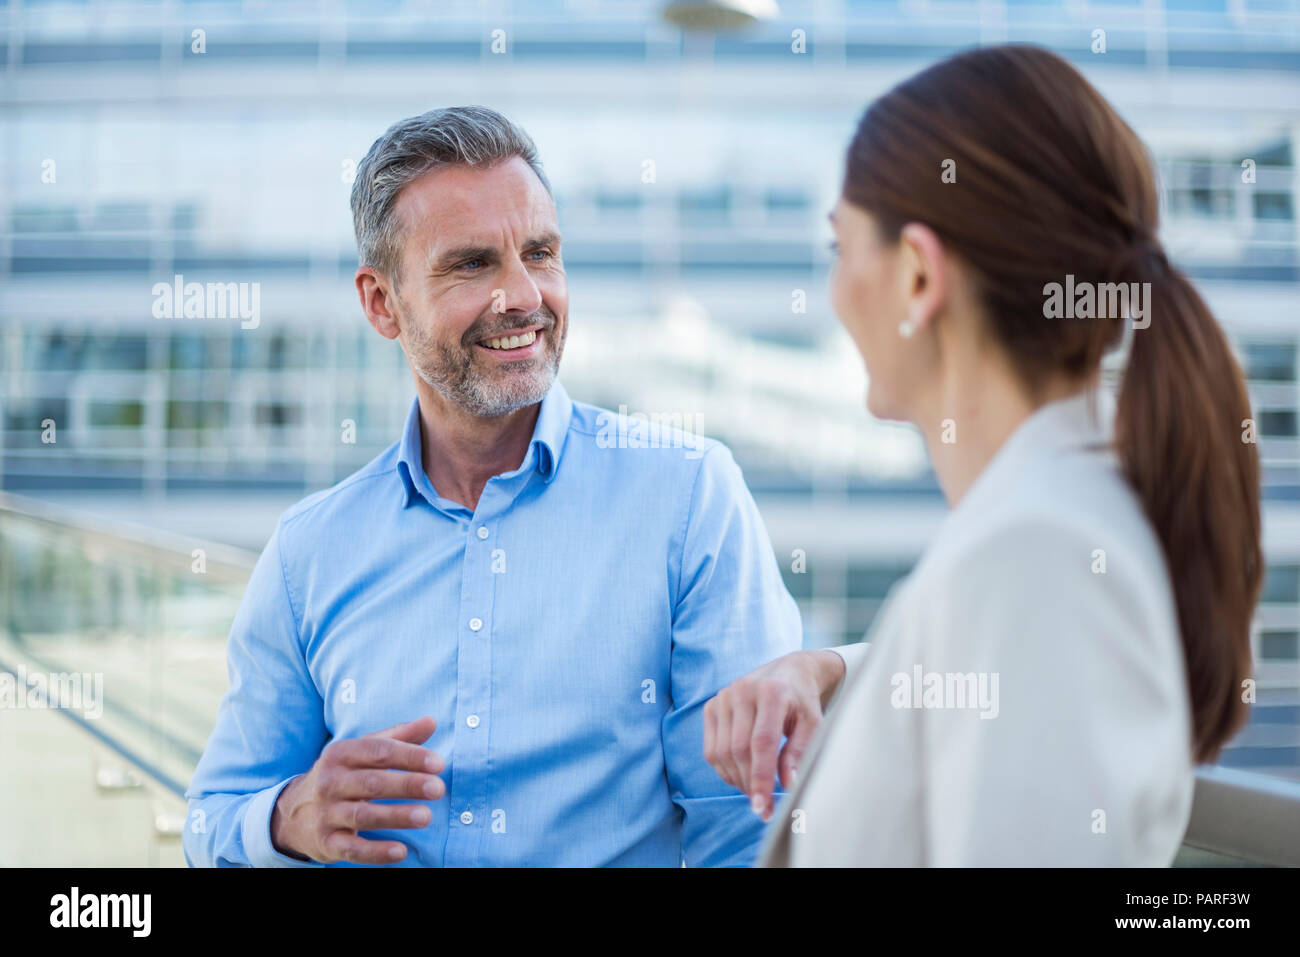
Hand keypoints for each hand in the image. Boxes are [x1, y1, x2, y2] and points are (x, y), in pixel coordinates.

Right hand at [270, 716, 445, 863]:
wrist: (292, 812)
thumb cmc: (342, 775)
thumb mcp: (362, 752)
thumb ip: (398, 737)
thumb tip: (431, 721)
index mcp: (340, 754)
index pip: (378, 751)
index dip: (410, 756)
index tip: (438, 763)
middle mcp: (329, 782)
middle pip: (372, 782)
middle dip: (407, 784)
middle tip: (438, 788)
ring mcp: (325, 813)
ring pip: (362, 815)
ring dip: (395, 816)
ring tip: (426, 816)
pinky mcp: (325, 842)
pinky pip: (351, 849)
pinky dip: (375, 852)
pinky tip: (400, 852)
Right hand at [703, 650, 844, 821]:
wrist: (787, 672)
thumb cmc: (802, 701)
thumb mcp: (812, 723)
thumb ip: (800, 752)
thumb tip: (788, 784)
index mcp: (771, 692)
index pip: (761, 743)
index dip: (761, 778)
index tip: (762, 808)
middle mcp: (742, 690)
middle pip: (738, 750)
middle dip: (749, 785)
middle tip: (763, 808)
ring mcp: (723, 696)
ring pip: (721, 752)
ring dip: (736, 780)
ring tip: (755, 791)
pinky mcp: (712, 705)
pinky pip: (711, 749)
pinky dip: (725, 769)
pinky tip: (741, 775)